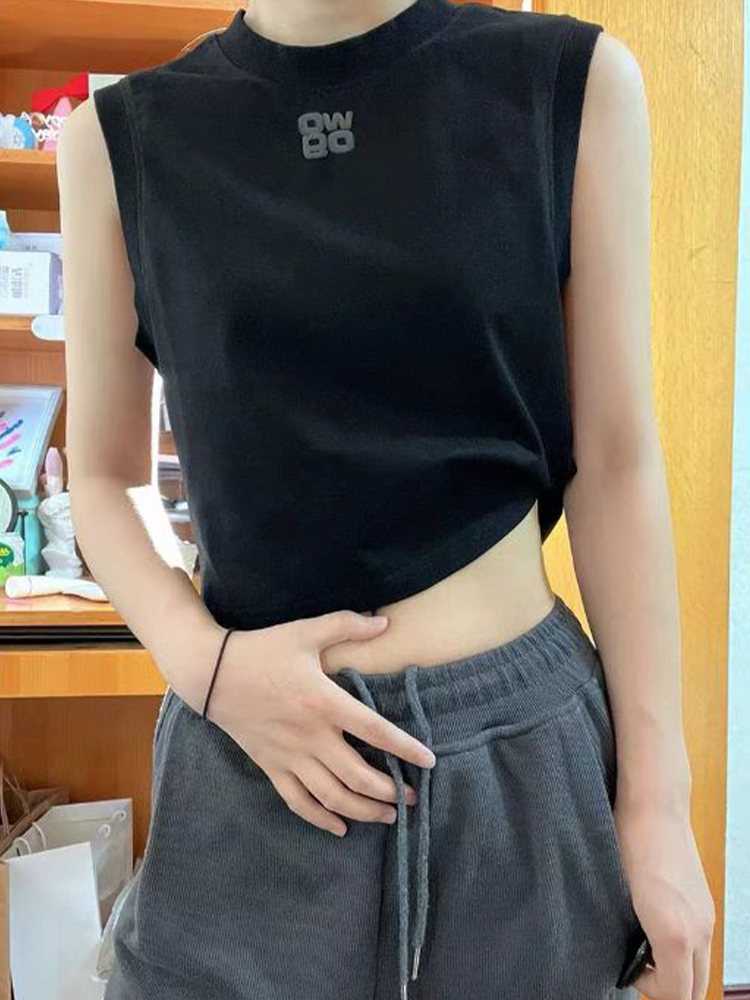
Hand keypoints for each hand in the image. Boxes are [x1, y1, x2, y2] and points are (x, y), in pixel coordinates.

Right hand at [201, 609, 435, 836]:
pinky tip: (341, 827)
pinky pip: (298, 802)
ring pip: (332, 796)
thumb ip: (347, 626)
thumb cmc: (262, 649)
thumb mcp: (305, 631)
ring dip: (363, 810)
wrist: (211, 673)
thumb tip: (385, 623)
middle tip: (412, 798)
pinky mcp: (271, 766)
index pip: (375, 731)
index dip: (405, 748)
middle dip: (389, 791)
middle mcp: (310, 736)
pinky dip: (321, 819)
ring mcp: (289, 756)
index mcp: (323, 702)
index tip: (429, 761)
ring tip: (388, 816)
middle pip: (357, 776)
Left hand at [614, 801, 715, 999]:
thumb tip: (625, 959)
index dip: (649, 990)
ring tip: (642, 942)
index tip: (627, 969)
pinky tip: (654, 923)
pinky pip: (699, 942)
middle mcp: (699, 930)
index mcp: (675, 934)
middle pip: (695, 988)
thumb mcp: (618, 895)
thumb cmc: (628, 843)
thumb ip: (628, 936)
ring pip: (699, 965)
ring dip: (676, 967)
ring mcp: (706, 916)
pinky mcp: (705, 903)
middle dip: (667, 987)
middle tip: (637, 965)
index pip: (677, 995)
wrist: (654, 805)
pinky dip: (682, 948)